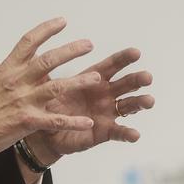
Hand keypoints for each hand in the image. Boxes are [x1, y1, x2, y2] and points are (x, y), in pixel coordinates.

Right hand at [0, 17, 101, 178]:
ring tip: (97, 78)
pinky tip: (88, 122)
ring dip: (79, 81)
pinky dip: (72, 121)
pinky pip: (55, 120)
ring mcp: (23, 101)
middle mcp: (17, 81)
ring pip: (57, 86)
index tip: (62, 21)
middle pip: (48, 60)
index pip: (28, 42)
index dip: (46, 29)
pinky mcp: (27, 121)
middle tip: (89, 44)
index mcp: (5, 69)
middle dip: (71, 50)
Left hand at [23, 47, 154, 164]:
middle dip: (137, 79)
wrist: (45, 132)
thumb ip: (49, 70)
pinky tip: (135, 134)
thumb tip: (34, 49)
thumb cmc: (49, 104)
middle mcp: (104, 94)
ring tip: (149, 100)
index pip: (111, 65)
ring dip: (140, 103)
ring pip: (128, 105)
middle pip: (125, 83)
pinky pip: (118, 132)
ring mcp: (107, 112)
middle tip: (147, 76)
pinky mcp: (104, 131)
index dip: (123, 59)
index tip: (136, 52)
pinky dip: (127, 133)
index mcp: (93, 78)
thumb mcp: (49, 86)